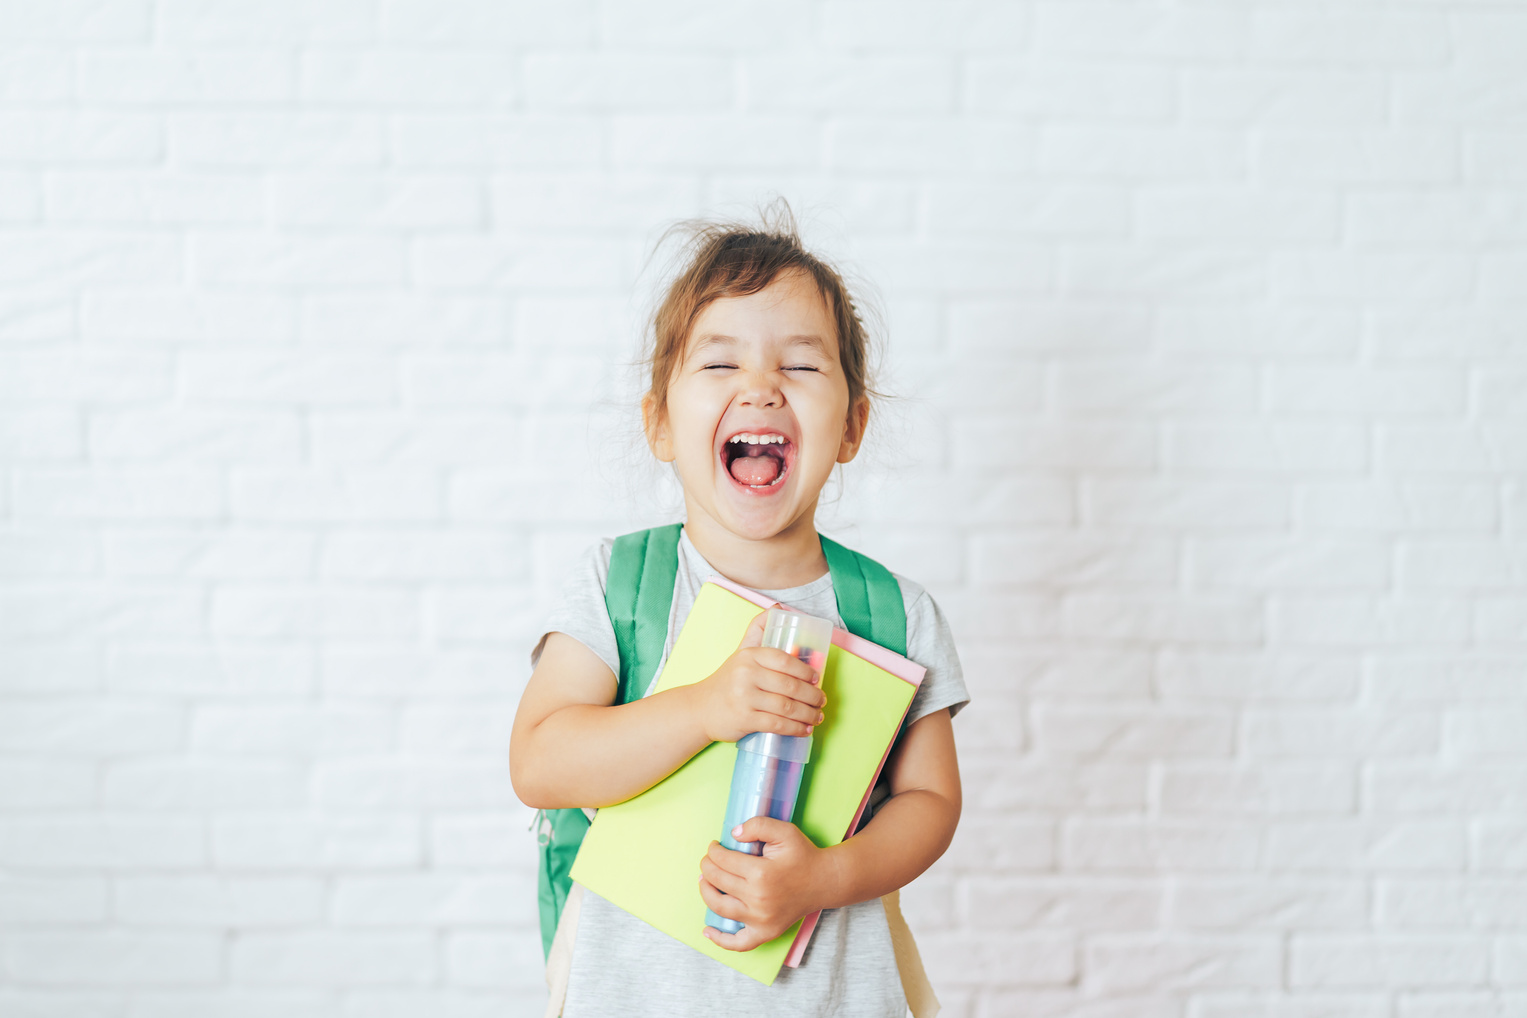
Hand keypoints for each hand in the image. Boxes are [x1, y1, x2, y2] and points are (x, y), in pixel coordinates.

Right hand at [689, 610, 826, 745]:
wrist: (700, 708)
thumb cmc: (727, 680)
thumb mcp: (741, 651)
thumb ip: (758, 629)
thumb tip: (778, 607)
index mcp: (749, 656)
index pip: (784, 660)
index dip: (805, 670)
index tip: (817, 679)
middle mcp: (746, 674)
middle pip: (789, 686)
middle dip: (812, 696)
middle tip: (821, 700)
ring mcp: (745, 698)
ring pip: (786, 707)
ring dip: (808, 714)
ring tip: (817, 716)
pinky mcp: (744, 719)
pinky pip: (777, 724)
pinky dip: (795, 729)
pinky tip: (805, 729)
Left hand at [699, 816, 834, 951]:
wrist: (823, 881)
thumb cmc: (803, 856)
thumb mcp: (785, 831)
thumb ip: (758, 825)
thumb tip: (733, 834)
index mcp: (761, 873)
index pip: (723, 861)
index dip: (714, 850)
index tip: (714, 846)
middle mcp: (758, 899)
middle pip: (718, 881)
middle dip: (707, 866)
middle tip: (708, 859)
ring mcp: (760, 919)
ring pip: (719, 908)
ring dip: (706, 892)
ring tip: (705, 881)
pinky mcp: (765, 932)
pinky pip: (738, 943)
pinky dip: (720, 940)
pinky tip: (708, 931)